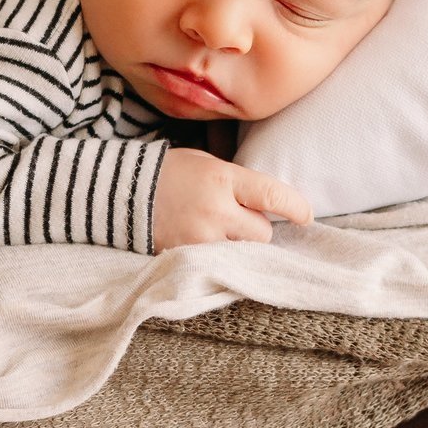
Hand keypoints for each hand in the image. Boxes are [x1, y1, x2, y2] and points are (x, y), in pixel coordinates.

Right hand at [152, 148, 312, 250]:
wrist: (121, 192)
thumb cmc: (170, 172)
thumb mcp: (207, 163)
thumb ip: (238, 182)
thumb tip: (273, 201)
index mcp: (222, 179)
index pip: (272, 195)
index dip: (296, 207)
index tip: (306, 216)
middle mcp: (215, 210)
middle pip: (262, 233)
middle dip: (257, 228)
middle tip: (241, 220)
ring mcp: (200, 238)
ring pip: (244, 253)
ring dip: (240, 246)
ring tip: (220, 232)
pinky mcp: (187, 257)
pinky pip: (220, 264)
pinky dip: (220, 258)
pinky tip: (209, 245)